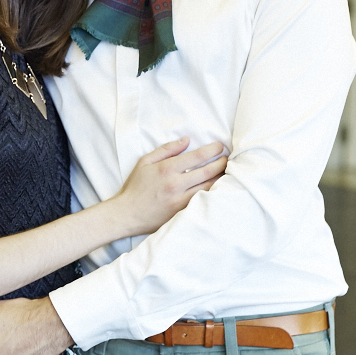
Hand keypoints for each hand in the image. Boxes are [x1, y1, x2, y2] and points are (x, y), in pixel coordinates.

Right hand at [111, 137, 227, 235]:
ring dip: (222, 178)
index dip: (212, 150)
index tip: (220, 146)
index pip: (197, 156)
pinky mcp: (182, 213)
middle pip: (208, 172)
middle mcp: (176, 185)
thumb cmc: (135, 186)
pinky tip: (220, 188)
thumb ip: (166, 149)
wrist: (127, 214)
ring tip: (227, 171)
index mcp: (166, 169)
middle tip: (228, 158)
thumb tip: (186, 140)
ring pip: (209, 188)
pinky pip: (203, 201)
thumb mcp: (145, 162)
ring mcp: (180, 201)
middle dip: (222, 163)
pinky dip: (214, 193)